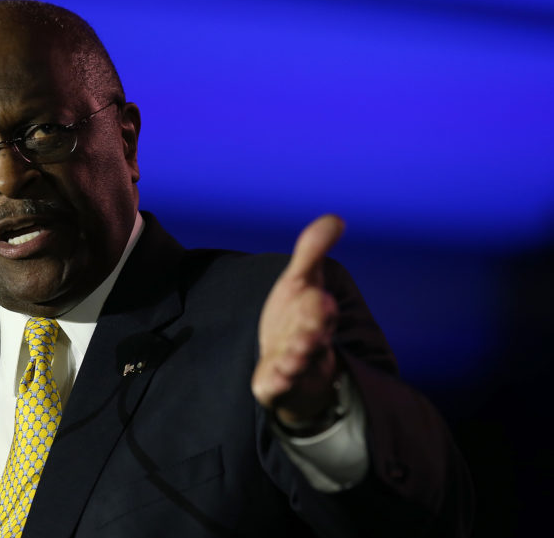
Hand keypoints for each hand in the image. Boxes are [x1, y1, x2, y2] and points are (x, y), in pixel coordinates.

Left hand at [251, 214, 345, 425]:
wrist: (288, 363)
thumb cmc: (297, 317)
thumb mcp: (300, 280)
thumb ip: (312, 251)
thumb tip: (336, 218)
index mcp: (318, 316)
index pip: (320, 310)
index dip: (318, 306)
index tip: (318, 298)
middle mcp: (310, 342)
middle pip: (313, 338)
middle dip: (311, 333)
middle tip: (308, 330)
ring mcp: (294, 366)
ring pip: (298, 364)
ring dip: (295, 360)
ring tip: (290, 358)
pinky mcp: (277, 385)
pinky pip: (277, 387)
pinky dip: (275, 384)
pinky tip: (268, 382)